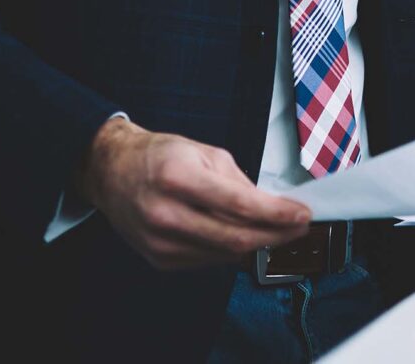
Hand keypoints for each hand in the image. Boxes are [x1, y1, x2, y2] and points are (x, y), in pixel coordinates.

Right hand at [75, 118, 312, 269]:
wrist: (112, 173)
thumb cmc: (160, 157)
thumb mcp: (205, 153)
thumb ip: (240, 182)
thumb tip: (273, 207)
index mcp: (178, 178)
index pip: (239, 204)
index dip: (277, 214)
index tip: (302, 214)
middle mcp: (165, 213)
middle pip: (235, 237)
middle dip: (277, 235)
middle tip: (300, 228)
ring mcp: (160, 241)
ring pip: (225, 254)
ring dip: (259, 245)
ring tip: (280, 232)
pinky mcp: (160, 259)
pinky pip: (209, 261)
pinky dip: (232, 251)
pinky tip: (246, 239)